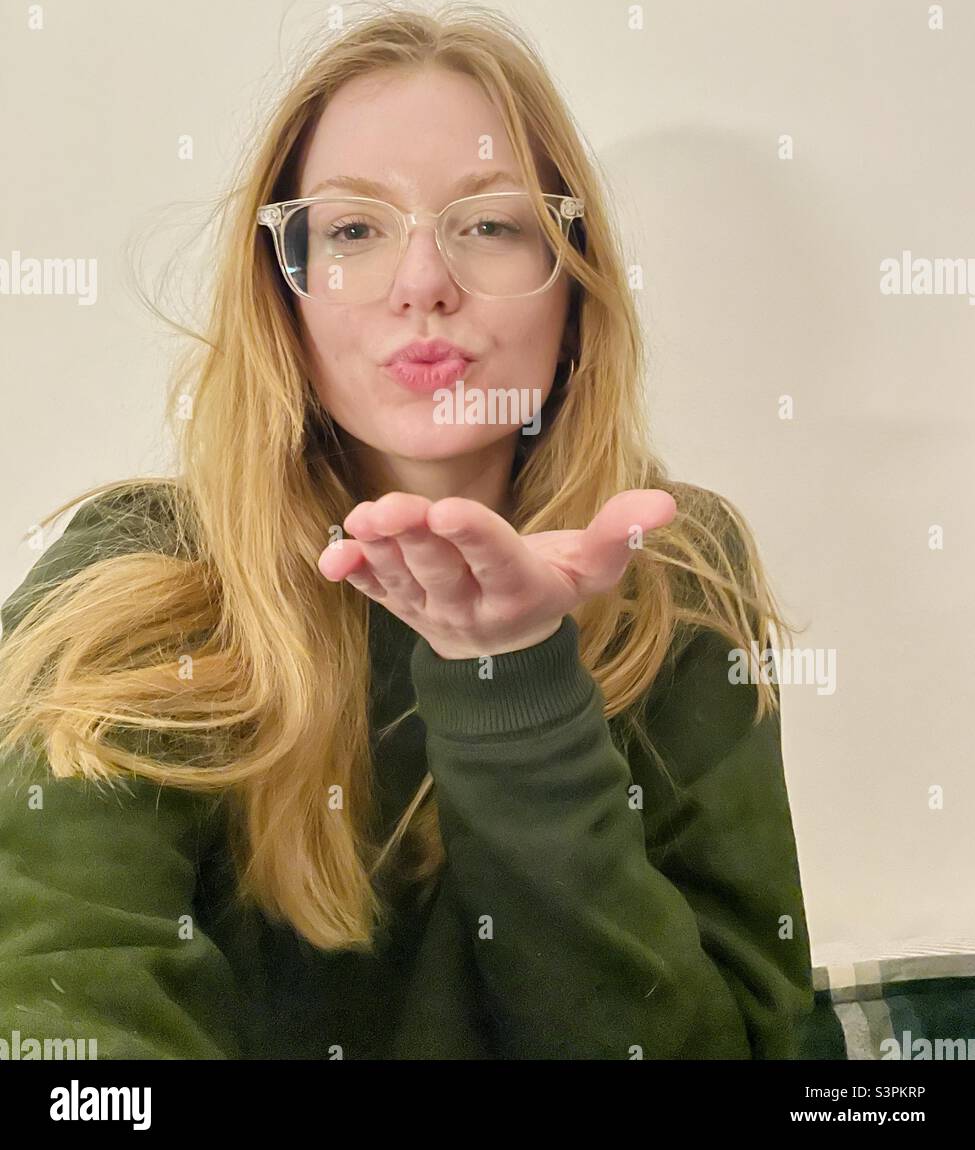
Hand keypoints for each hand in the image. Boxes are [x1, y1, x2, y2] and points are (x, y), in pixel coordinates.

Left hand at [317, 489, 676, 659]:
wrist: (504, 654)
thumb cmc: (551, 590)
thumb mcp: (592, 570)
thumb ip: (621, 535)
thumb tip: (665, 501)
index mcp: (519, 590)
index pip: (496, 560)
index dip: (474, 536)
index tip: (448, 509)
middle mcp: (469, 605)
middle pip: (440, 570)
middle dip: (416, 538)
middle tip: (391, 507)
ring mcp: (428, 609)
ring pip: (401, 579)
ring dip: (379, 551)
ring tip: (362, 518)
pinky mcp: (398, 606)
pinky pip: (372, 593)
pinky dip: (352, 576)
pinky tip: (331, 557)